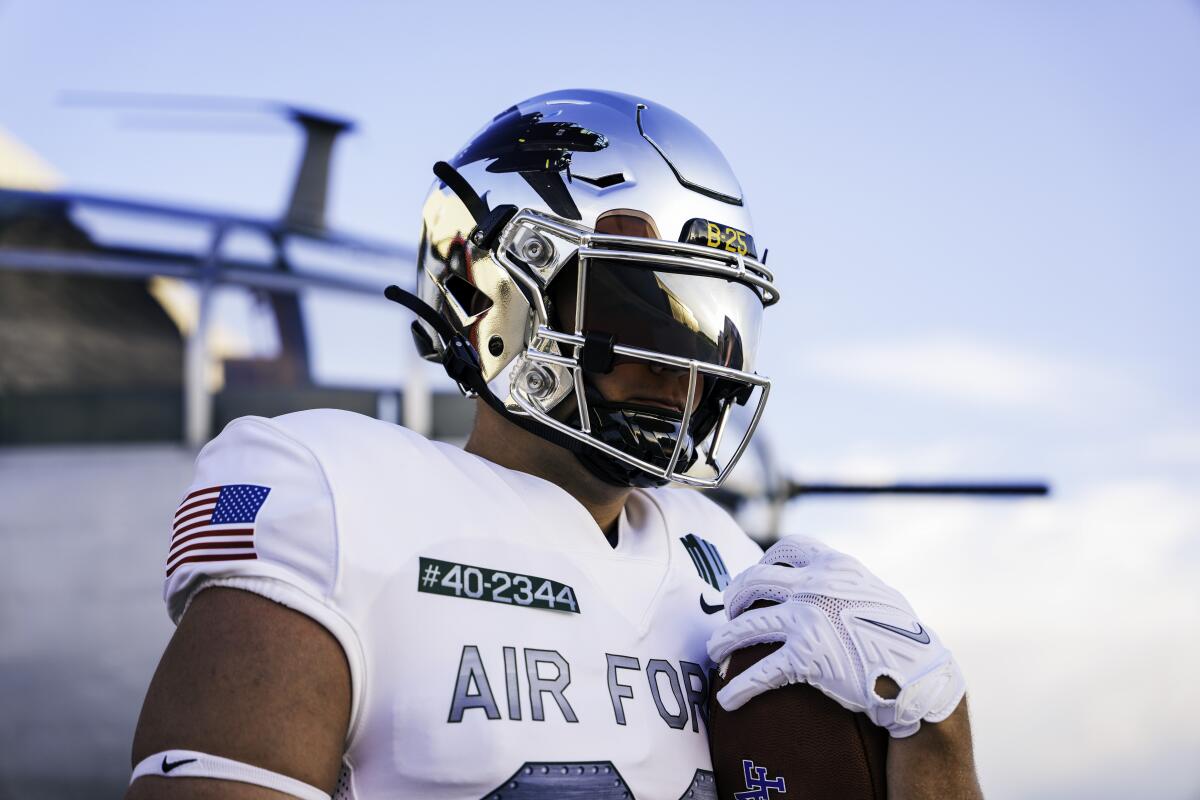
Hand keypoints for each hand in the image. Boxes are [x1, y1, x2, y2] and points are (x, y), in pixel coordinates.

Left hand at [706, 536, 965, 737]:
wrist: (921, 674)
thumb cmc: (900, 636)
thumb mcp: (874, 592)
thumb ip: (845, 582)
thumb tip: (824, 577)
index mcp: (834, 565)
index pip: (787, 549)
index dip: (764, 560)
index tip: (755, 576)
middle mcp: (816, 586)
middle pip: (754, 581)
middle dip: (734, 597)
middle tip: (729, 614)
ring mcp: (808, 620)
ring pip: (747, 626)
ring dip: (723, 640)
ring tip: (713, 653)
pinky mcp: (807, 657)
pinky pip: (760, 671)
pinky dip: (739, 686)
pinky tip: (728, 699)